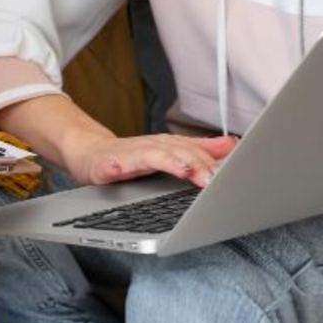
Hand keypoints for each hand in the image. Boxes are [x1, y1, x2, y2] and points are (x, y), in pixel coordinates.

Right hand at [59, 130, 238, 189]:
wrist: (90, 153)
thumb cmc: (131, 156)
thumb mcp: (168, 152)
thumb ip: (199, 149)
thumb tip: (231, 144)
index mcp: (167, 146)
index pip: (193, 151)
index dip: (212, 161)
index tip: (233, 171)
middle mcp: (150, 147)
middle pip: (176, 152)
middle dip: (196, 163)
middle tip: (213, 178)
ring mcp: (128, 155)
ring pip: (150, 155)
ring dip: (167, 161)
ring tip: (183, 170)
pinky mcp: (105, 166)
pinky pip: (111, 166)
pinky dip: (116, 166)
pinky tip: (120, 170)